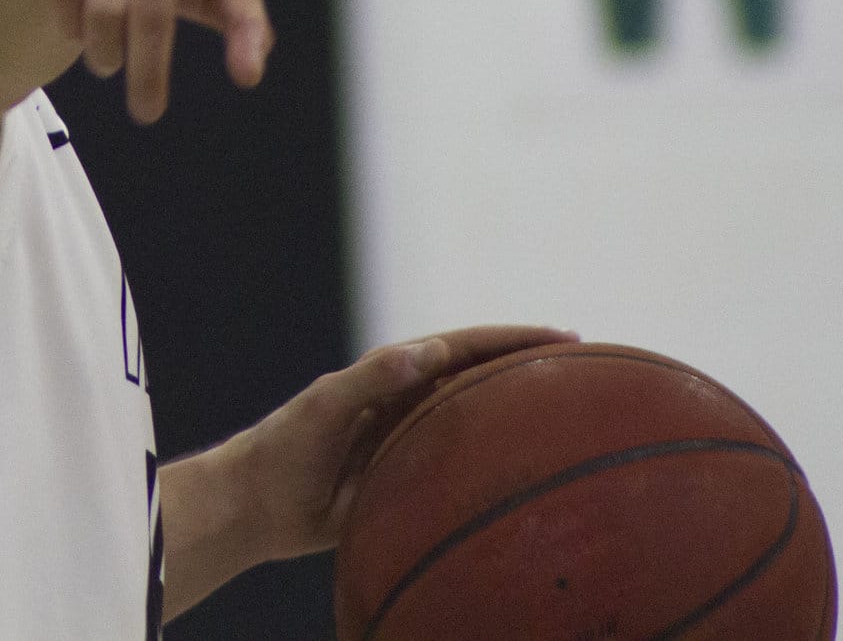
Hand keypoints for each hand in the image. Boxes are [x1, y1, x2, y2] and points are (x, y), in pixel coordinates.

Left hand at [225, 325, 577, 560]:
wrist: (257, 503)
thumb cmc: (285, 448)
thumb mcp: (325, 406)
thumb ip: (369, 379)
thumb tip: (423, 351)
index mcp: (393, 373)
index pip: (465, 347)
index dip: (513, 340)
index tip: (564, 339)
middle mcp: (407, 400)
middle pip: (479, 377)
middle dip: (528, 368)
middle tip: (586, 369)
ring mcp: (409, 439)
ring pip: (474, 421)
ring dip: (516, 415)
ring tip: (570, 419)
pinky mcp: (404, 478)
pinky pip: (458, 470)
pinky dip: (491, 467)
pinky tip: (524, 482)